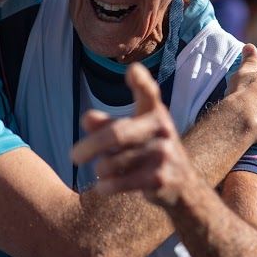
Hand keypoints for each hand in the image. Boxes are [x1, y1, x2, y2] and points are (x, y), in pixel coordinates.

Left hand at [71, 63, 196, 206]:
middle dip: (91, 146)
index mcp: (154, 112)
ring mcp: (163, 154)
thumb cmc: (148, 150)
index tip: (133, 70)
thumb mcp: (131, 133)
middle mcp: (161, 129)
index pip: (148, 93)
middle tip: (73, 156)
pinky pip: (121, 182)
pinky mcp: (160, 179)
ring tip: (101, 170)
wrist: (183, 185)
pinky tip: (102, 186)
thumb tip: (86, 119)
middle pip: (117, 134)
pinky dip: (106, 186)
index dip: (141, 81)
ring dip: (101, 168)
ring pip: (114, 161)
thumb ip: (107, 124)